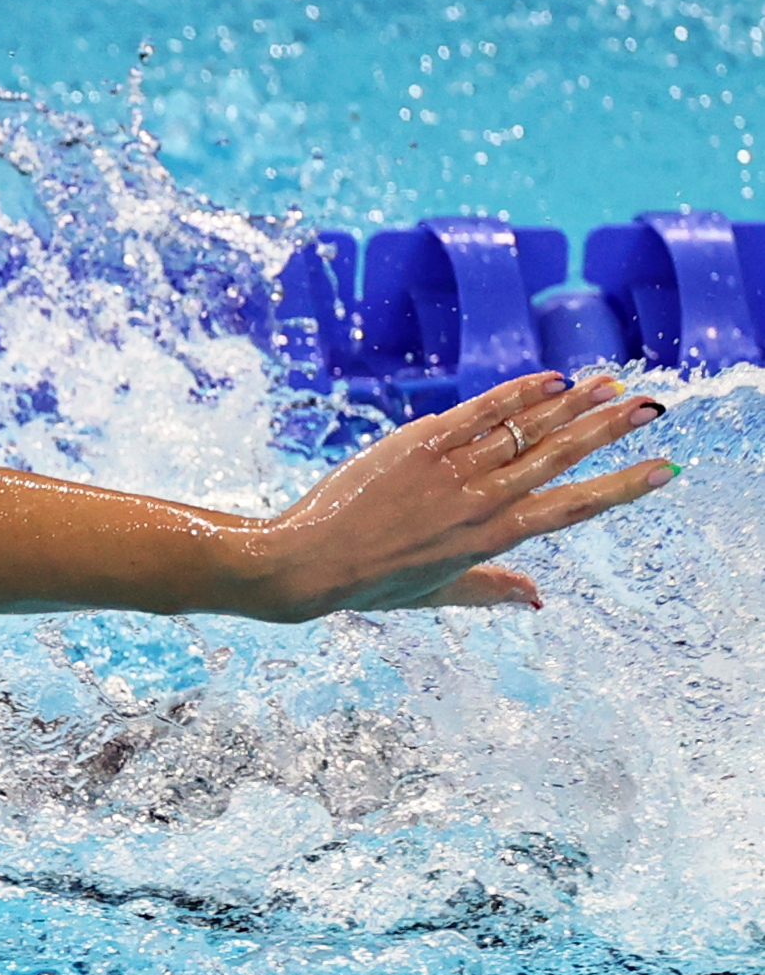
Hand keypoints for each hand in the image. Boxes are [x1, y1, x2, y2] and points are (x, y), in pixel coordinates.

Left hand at [250, 372, 674, 619]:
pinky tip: (551, 378)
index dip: (623, 486)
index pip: (575, 506)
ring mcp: (451, 468)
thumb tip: (537, 596)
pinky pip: (477, 411)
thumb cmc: (372, 581)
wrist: (310, 560)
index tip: (664, 468)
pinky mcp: (417, 443)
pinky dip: (516, 393)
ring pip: (526, 428)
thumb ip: (492, 588)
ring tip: (613, 382)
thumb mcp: (438, 593)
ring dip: (574, 403)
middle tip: (652, 406)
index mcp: (493, 539)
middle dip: (611, 429)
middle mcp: (481, 501)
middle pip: (560, 456)